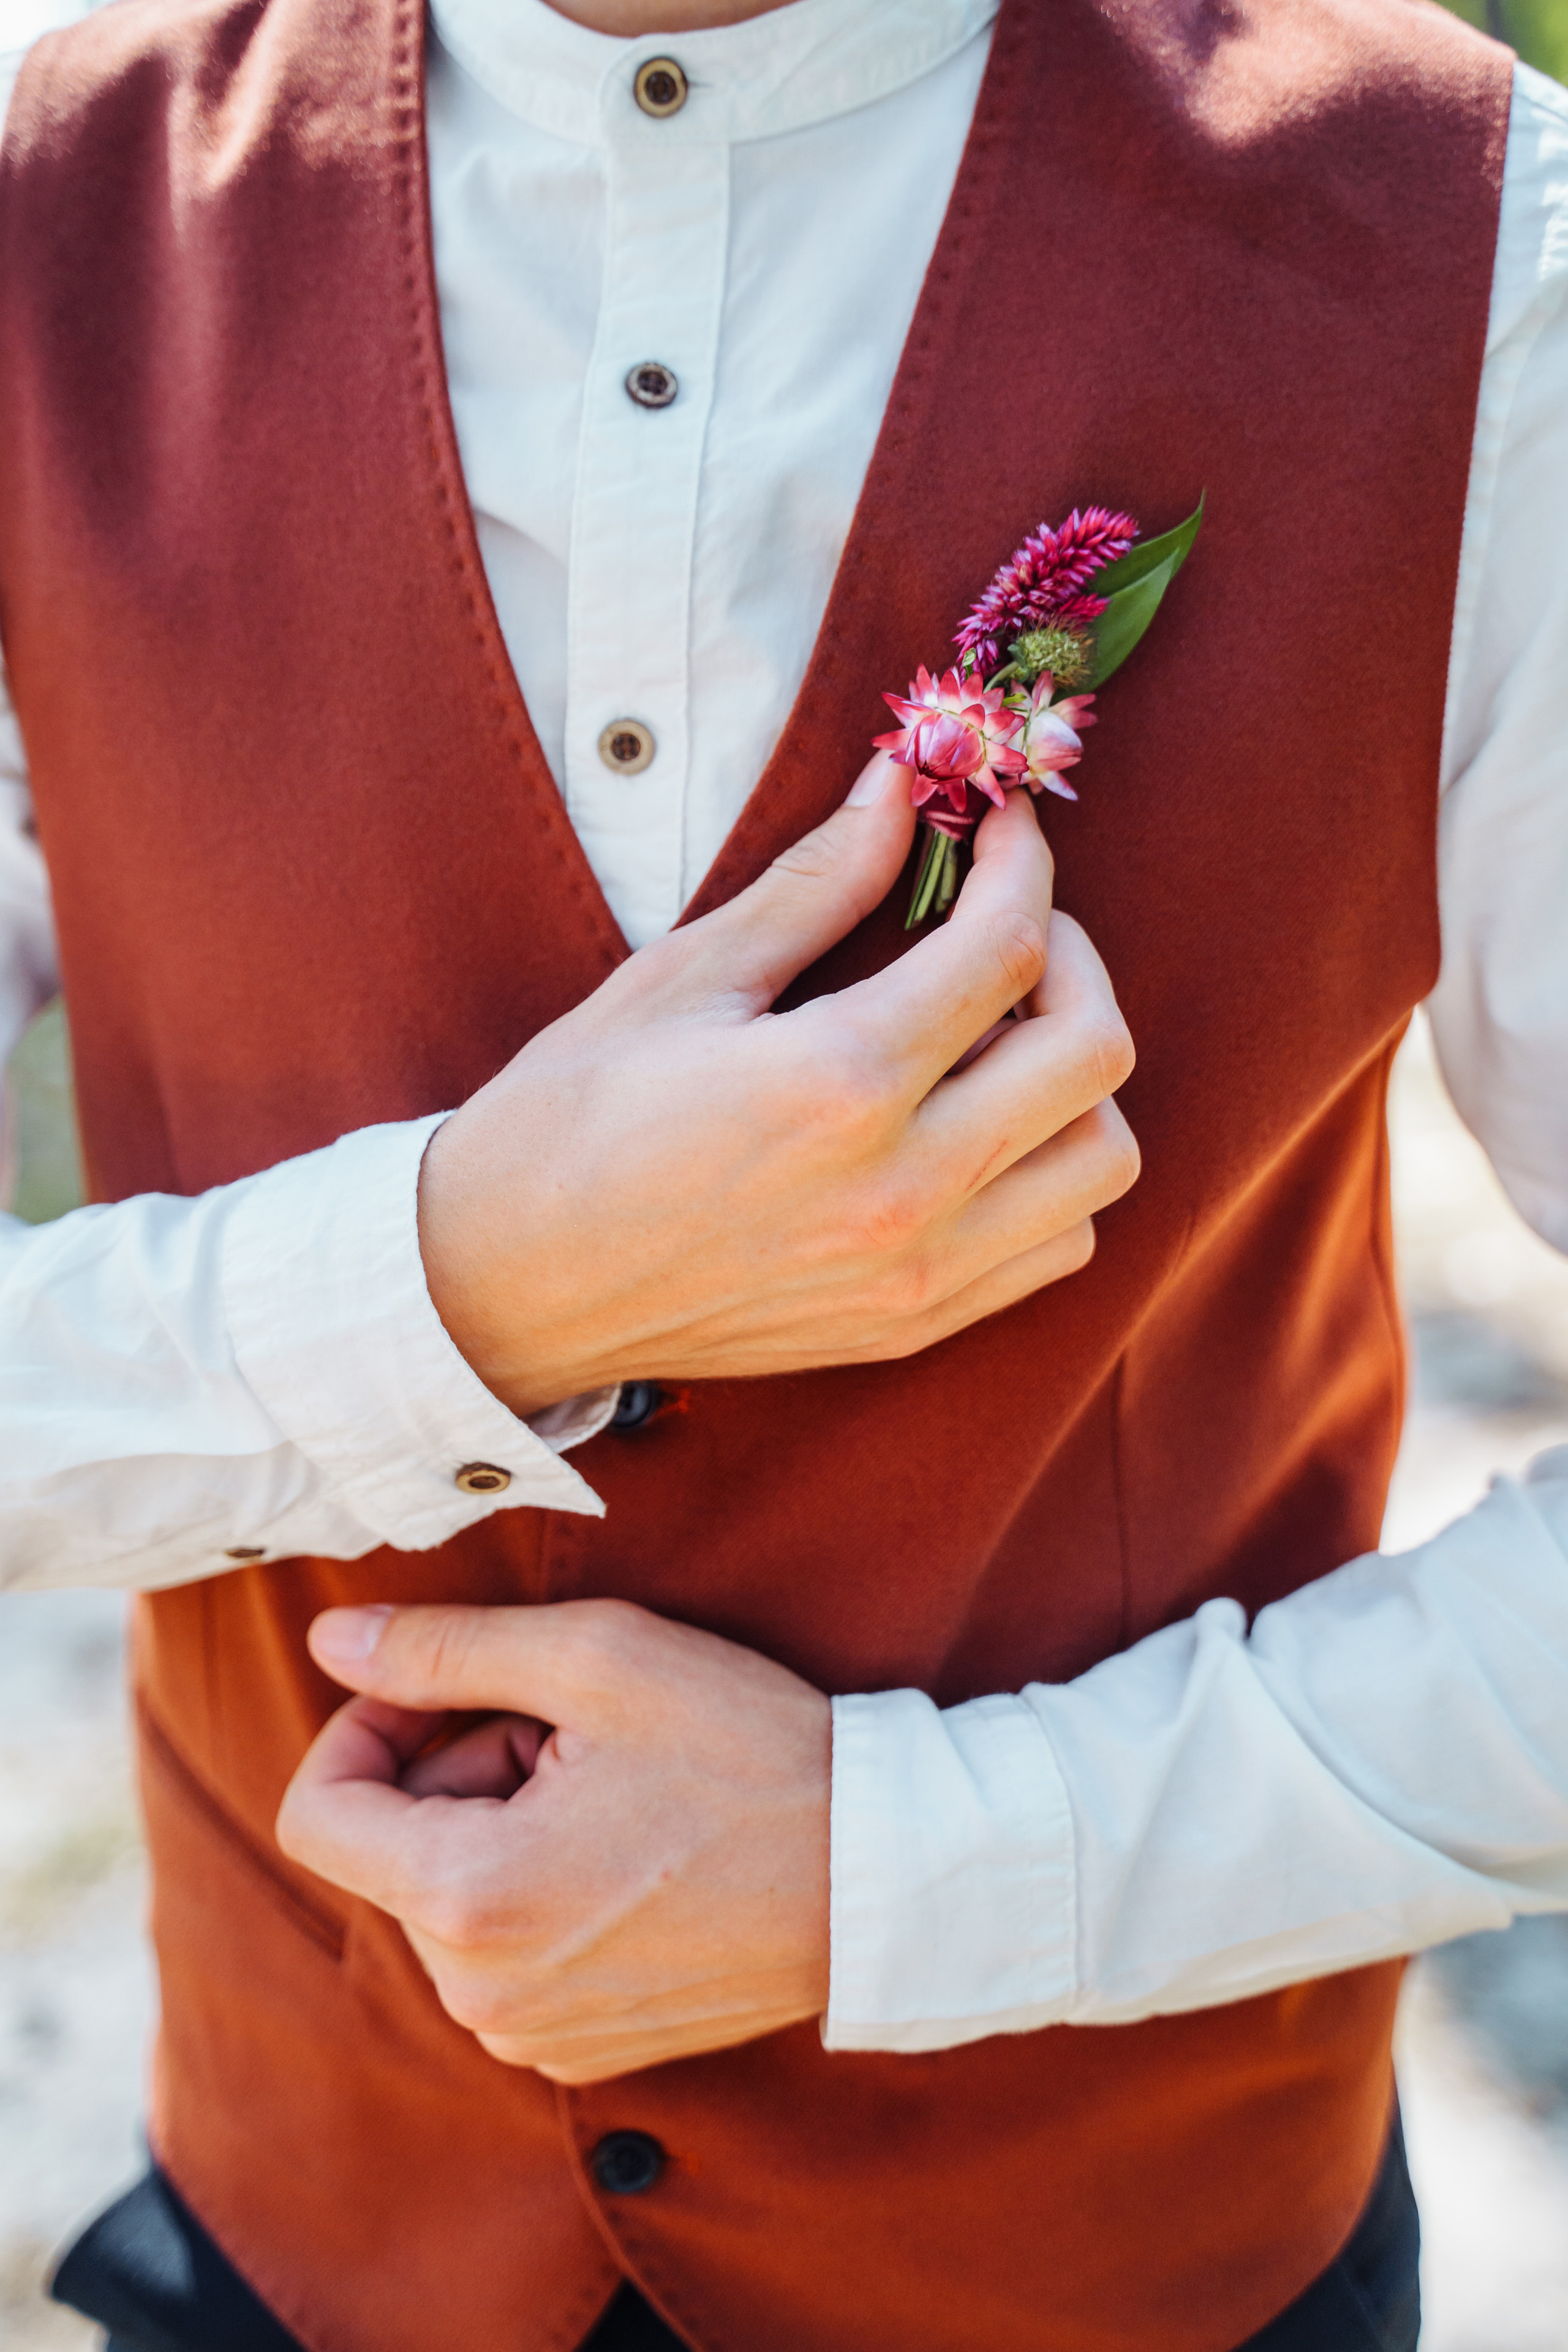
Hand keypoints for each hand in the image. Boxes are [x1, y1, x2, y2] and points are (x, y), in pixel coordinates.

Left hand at [276, 1599, 831, 2082]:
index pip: (318, 1813)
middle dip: (461, 1772)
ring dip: (504, 1829)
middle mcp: (482, 1993)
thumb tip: (330, 1640)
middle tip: (574, 1735)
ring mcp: (532, 2035)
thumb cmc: (748, 1752)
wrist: (878, 1872)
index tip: (443, 1689)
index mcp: (470, 1898)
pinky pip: (507, 1956)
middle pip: (393, 1850)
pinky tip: (634, 1857)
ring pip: (451, 1899)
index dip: (363, 1726)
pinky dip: (542, 1894)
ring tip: (615, 1795)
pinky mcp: (579, 2052)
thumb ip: (444, 1650)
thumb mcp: (596, 1659)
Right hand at [419, 755, 1138, 1414]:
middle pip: (1093, 1050)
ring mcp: (918, 1270)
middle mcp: (903, 1187)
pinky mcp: (912, 1323)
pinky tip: (982, 1132)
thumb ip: (815, 882)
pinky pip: (1059, 1244)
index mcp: (839, 1081)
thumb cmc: (571, 1121)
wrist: (507, 1286)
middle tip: (1007, 924)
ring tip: (997, 1040)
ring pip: (1103, 1158)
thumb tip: (899, 783)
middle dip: (1072, 956)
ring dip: (1076, 1079)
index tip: (998, 828)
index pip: (1009, 946)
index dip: (1022, 861)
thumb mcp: (683, 978)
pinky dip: (1051, 1174)